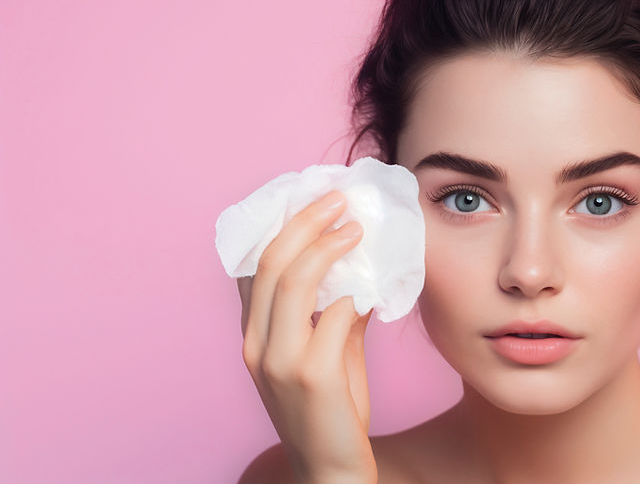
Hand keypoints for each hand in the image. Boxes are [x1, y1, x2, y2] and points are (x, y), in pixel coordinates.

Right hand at [237, 190, 376, 483]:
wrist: (333, 469)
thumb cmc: (333, 411)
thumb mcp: (330, 354)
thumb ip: (337, 314)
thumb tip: (361, 272)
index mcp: (253, 337)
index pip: (252, 267)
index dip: (278, 226)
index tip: (308, 198)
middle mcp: (255, 345)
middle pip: (270, 262)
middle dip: (304, 221)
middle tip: (337, 199)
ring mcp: (278, 360)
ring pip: (292, 279)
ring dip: (327, 244)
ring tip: (355, 226)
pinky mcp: (309, 374)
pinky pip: (333, 313)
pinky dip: (354, 289)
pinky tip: (372, 280)